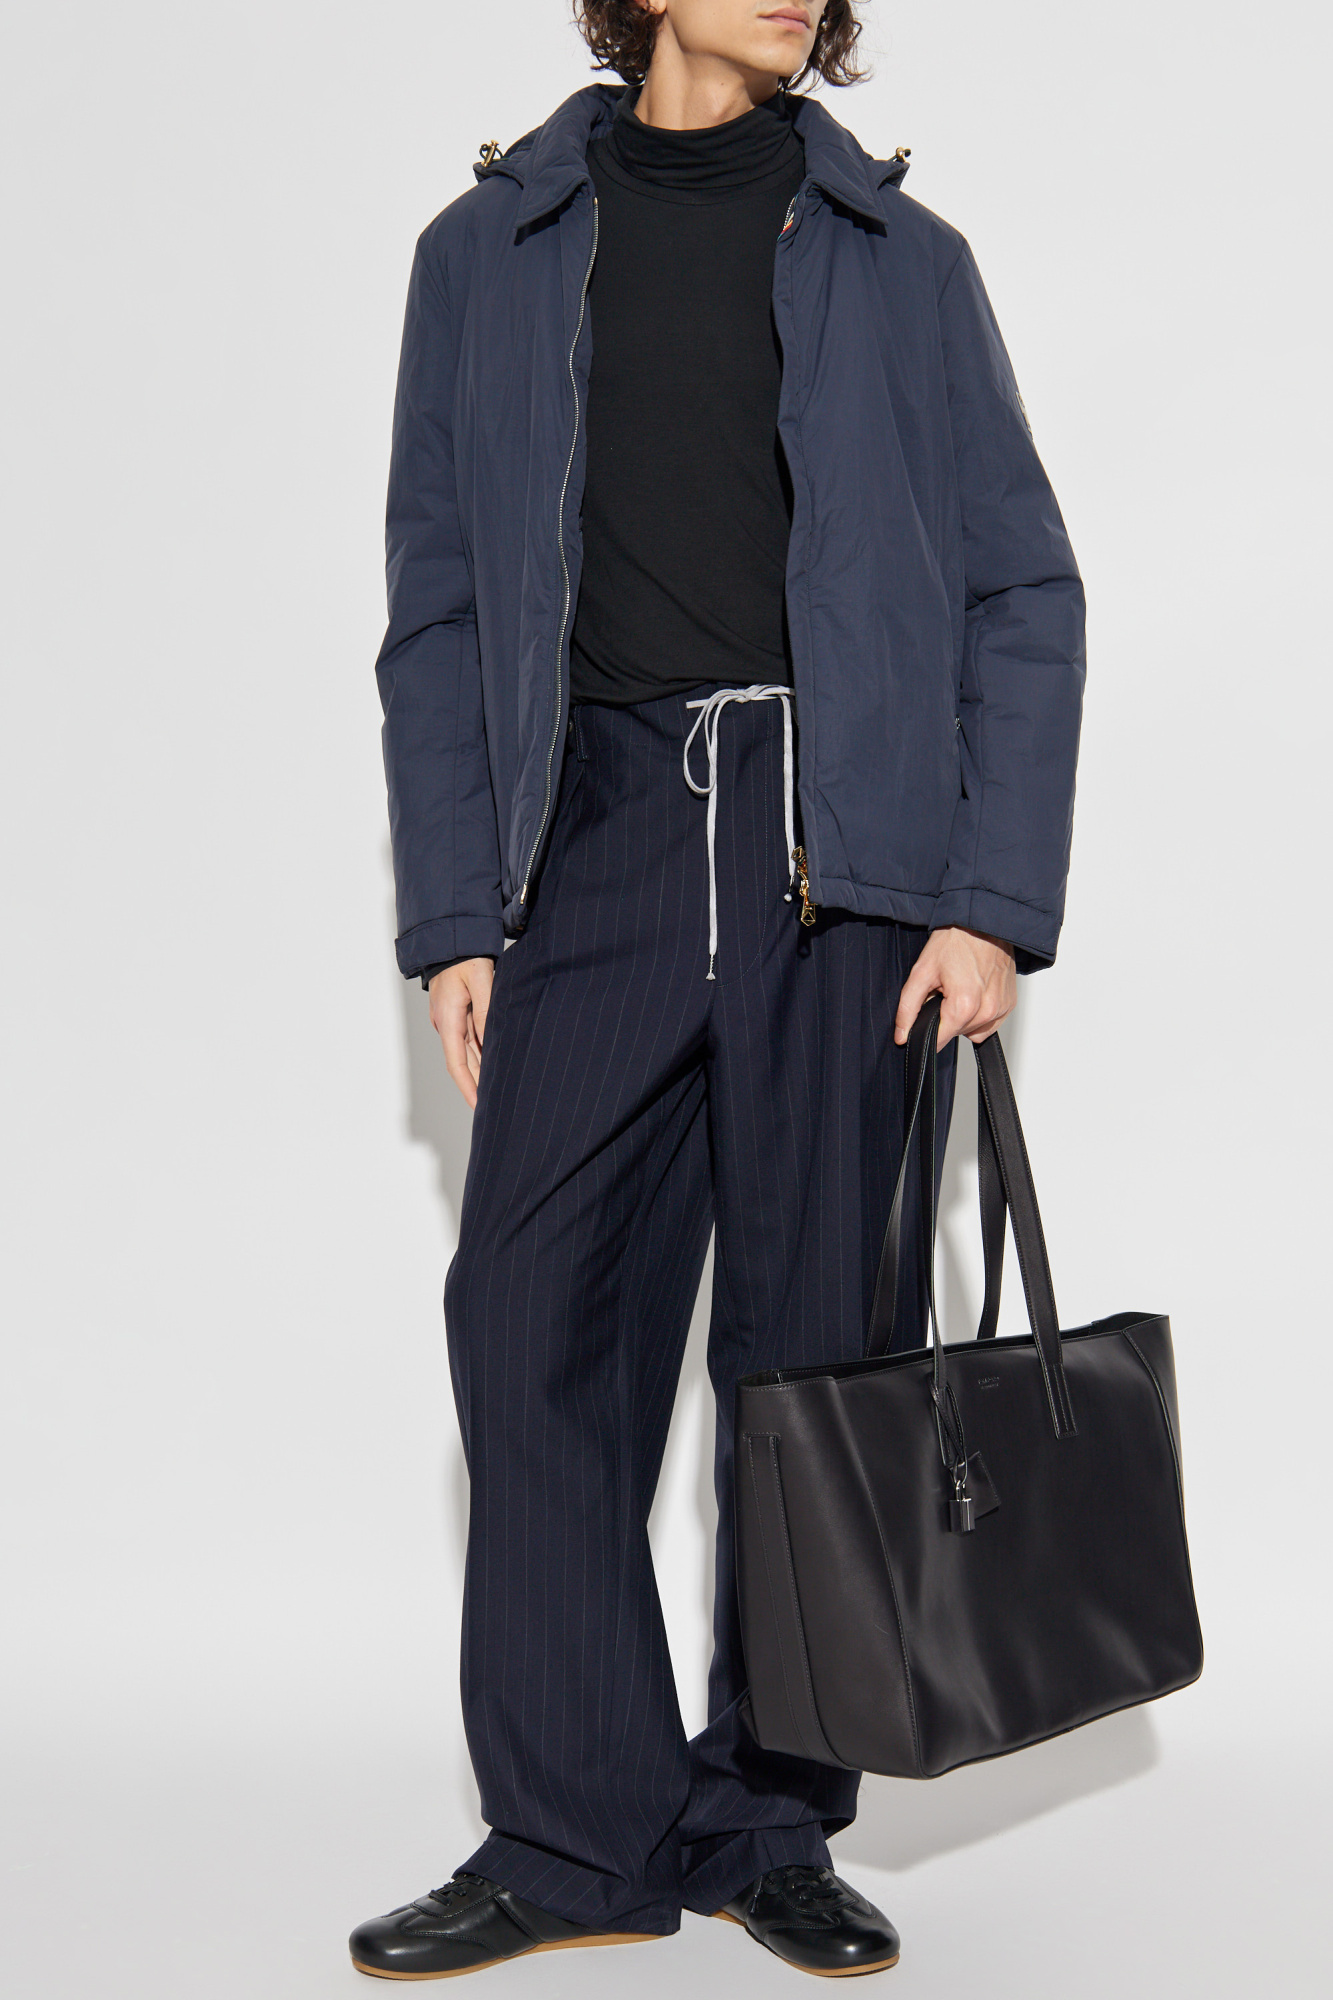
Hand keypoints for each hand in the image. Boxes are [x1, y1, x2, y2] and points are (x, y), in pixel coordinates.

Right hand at [429, 957, 495, 1107]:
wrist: (451, 939)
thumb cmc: (466, 956)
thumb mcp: (480, 980)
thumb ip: (486, 1009)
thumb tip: (491, 1038)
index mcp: (448, 1019)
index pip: (456, 1063)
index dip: (468, 1087)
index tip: (478, 1106)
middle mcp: (446, 1023)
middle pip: (463, 1062)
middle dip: (477, 1085)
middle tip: (494, 1106)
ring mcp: (451, 1019)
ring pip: (468, 1052)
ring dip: (481, 1070)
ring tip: (498, 1090)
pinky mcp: (458, 1012)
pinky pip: (470, 1038)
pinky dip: (482, 1053)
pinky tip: (494, 1064)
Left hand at [894, 927, 1016, 1050]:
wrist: (982, 921)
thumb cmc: (956, 940)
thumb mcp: (922, 971)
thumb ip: (908, 1008)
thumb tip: (902, 1036)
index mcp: (964, 1006)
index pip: (940, 1040)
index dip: (926, 1030)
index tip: (926, 1013)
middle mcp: (987, 1010)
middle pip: (956, 1034)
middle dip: (945, 1017)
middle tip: (945, 990)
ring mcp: (1001, 1008)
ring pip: (973, 1031)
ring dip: (963, 1017)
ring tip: (960, 989)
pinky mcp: (1010, 1004)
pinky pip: (990, 1023)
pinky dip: (980, 1014)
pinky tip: (974, 992)